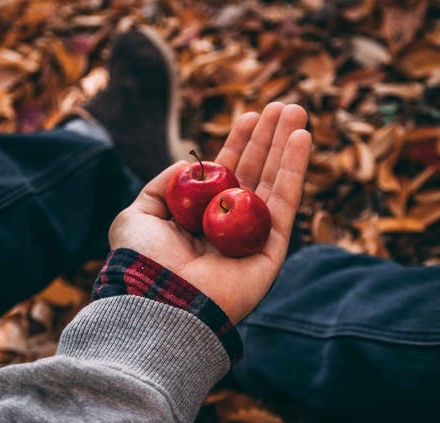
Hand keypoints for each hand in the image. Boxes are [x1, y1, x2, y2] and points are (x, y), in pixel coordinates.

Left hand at [109, 102, 311, 323]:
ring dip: (287, 147)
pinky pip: (286, 207)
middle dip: (268, 140)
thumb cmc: (143, 261)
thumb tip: (189, 166)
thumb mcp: (138, 215)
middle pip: (254, 175)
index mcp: (199, 221)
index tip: (248, 116)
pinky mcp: (271, 253)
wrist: (159, 299)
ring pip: (274, 185)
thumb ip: (162, 187)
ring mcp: (252, 241)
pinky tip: (301, 139)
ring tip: (297, 111)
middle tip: (282, 106)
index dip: (238, 145)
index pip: (225, 176)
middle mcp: (228, 230)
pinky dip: (294, 172)